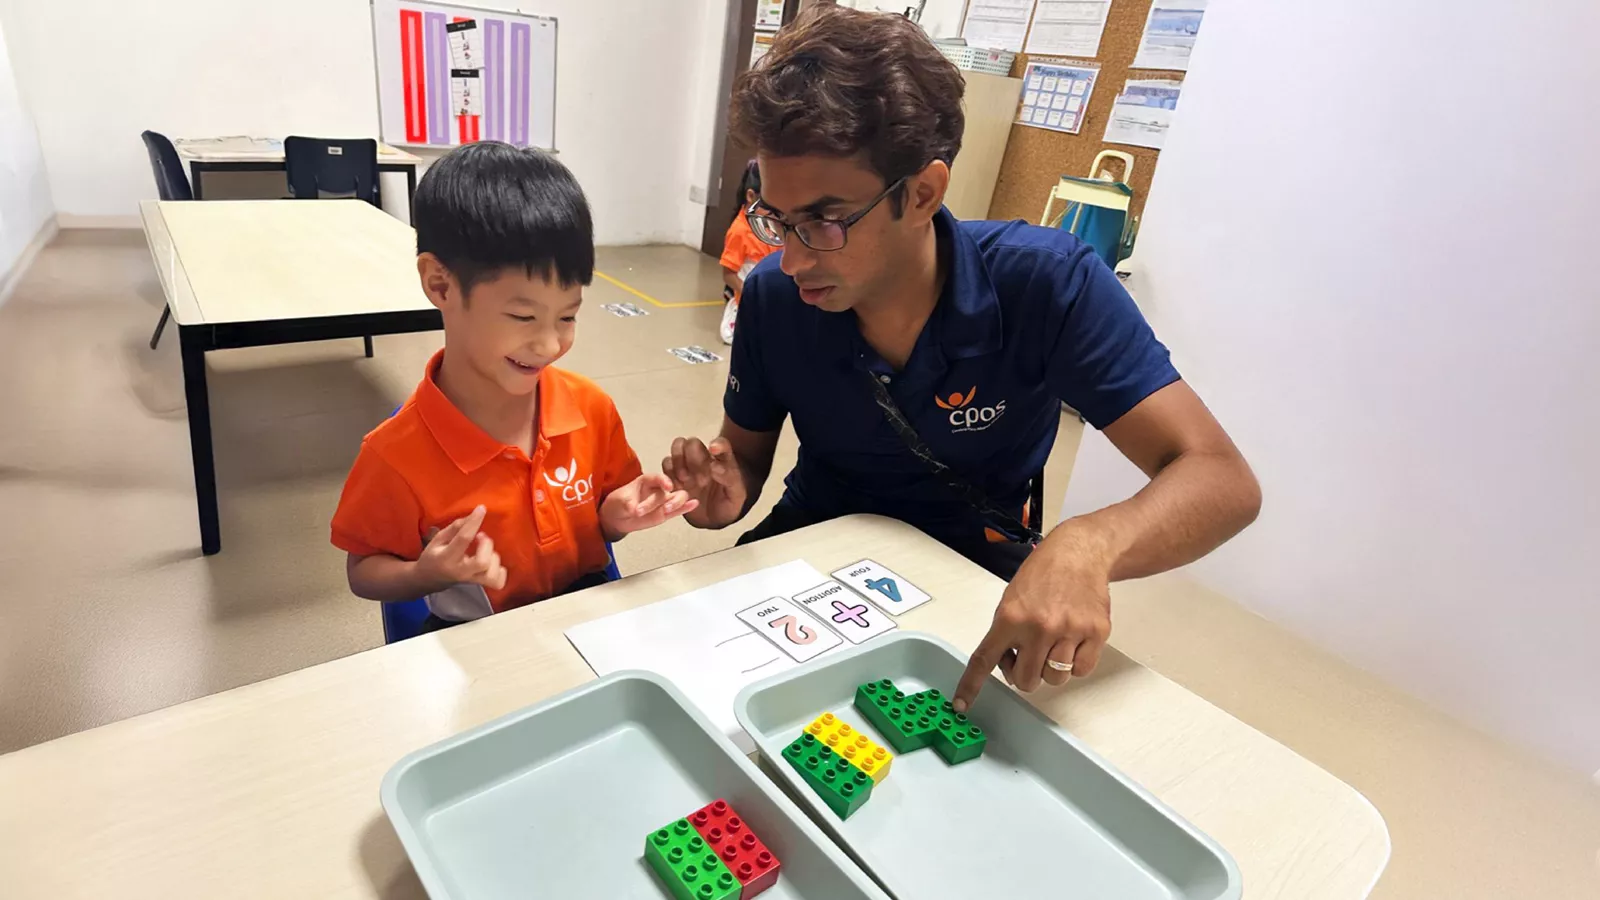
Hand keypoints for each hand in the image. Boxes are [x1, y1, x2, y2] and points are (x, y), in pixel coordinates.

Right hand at [415, 505, 506, 591]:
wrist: (429, 579)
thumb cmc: (434, 556)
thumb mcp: (438, 539)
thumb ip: (455, 528)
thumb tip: (473, 516)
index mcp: (446, 557)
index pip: (463, 539)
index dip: (474, 522)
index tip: (481, 509)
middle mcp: (460, 571)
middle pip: (482, 563)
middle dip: (486, 545)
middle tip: (481, 536)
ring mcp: (471, 580)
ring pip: (492, 575)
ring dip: (494, 559)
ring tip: (486, 551)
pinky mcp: (479, 584)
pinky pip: (498, 582)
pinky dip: (500, 571)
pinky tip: (492, 561)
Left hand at [600, 473, 697, 538]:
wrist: (616, 518)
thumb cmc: (617, 504)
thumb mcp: (618, 501)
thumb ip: (628, 503)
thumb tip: (635, 509)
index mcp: (646, 481)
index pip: (657, 478)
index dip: (664, 480)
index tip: (667, 486)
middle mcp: (657, 489)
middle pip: (669, 490)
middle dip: (663, 499)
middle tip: (653, 510)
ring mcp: (662, 501)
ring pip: (678, 498)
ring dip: (677, 504)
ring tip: (668, 510)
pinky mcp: (664, 513)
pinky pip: (678, 509)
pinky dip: (686, 507)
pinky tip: (694, 504)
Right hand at [663, 437, 746, 528]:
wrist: (713, 521)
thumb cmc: (727, 505)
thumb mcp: (736, 495)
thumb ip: (729, 478)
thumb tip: (715, 466)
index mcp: (723, 460)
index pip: (722, 444)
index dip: (718, 444)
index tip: (714, 450)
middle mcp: (704, 458)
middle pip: (692, 442)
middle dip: (693, 458)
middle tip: (701, 480)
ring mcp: (688, 465)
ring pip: (677, 447)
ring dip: (678, 462)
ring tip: (686, 481)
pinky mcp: (675, 475)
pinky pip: (666, 464)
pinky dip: (669, 474)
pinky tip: (678, 488)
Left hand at [953, 524, 1113, 711]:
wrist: (1079, 553)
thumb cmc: (1043, 575)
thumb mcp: (1011, 599)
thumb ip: (1006, 633)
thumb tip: (1007, 666)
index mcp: (1011, 617)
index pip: (985, 659)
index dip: (971, 685)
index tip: (962, 704)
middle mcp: (1039, 626)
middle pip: (1026, 680)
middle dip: (1025, 674)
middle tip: (1029, 655)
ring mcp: (1069, 630)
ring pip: (1055, 679)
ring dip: (1051, 669)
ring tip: (1053, 644)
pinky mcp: (1095, 633)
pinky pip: (1081, 670)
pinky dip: (1076, 663)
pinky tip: (1072, 641)